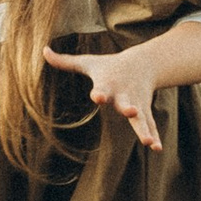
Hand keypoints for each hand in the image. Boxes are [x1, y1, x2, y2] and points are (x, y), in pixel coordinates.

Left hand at [47, 47, 164, 149]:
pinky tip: (157, 149)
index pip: (102, 89)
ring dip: (144, 129)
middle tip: (131, 112)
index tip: (98, 97)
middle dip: (129, 108)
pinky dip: (155, 136)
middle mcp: (124, 95)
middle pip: (126, 103)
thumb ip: (65, 61)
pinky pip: (151, 125)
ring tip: (148, 142)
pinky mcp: (146, 111)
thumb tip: (43, 50)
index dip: (100, 94)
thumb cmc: (109, 64)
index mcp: (108, 84)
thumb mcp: (88, 62)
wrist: (142, 64)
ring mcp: (137, 104)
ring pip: (141, 118)